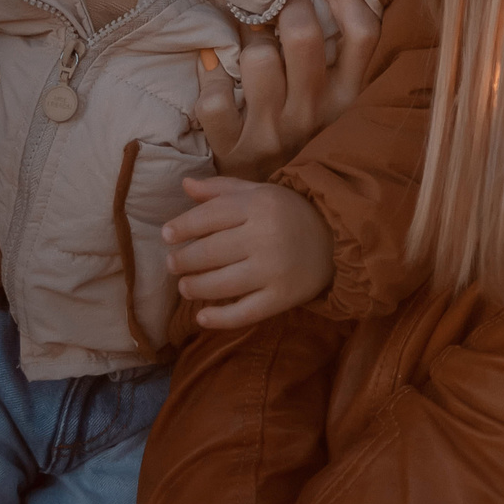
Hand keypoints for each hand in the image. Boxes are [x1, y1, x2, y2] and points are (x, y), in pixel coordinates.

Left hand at [159, 175, 334, 327]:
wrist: (337, 239)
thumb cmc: (290, 213)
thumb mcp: (260, 193)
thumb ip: (221, 189)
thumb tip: (184, 185)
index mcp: (259, 204)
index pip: (210, 216)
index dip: (183, 226)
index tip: (167, 236)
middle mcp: (265, 236)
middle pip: (210, 252)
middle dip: (184, 260)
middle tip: (172, 265)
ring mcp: (274, 269)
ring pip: (222, 284)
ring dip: (195, 287)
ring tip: (185, 287)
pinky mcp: (282, 297)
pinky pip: (245, 312)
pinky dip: (219, 318)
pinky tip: (202, 317)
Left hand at [196, 0, 381, 180]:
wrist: (277, 216)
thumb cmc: (304, 138)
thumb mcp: (335, 102)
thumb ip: (336, 54)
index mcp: (349, 98)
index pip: (363, 30)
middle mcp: (316, 114)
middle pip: (303, 35)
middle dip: (284, 7)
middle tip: (276, 6)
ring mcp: (274, 133)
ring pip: (256, 59)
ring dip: (246, 40)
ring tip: (247, 40)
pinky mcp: (233, 150)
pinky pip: (213, 100)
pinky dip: (207, 78)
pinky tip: (212, 68)